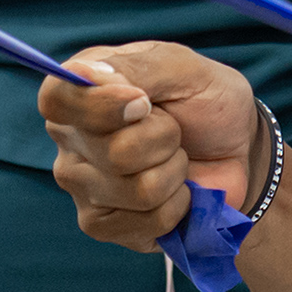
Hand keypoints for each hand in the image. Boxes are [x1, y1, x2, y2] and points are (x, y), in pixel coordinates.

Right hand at [38, 42, 261, 251]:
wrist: (235, 148)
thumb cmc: (203, 99)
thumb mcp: (181, 66)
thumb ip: (135, 67)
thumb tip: (96, 82)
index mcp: (80, 87)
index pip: (56, 99)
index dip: (100, 106)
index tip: (143, 103)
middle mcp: (69, 137)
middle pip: (113, 152)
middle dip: (166, 139)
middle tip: (173, 129)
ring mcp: (81, 186)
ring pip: (138, 190)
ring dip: (175, 172)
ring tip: (176, 158)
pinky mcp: (101, 224)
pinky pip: (147, 223)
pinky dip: (178, 206)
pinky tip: (174, 191)